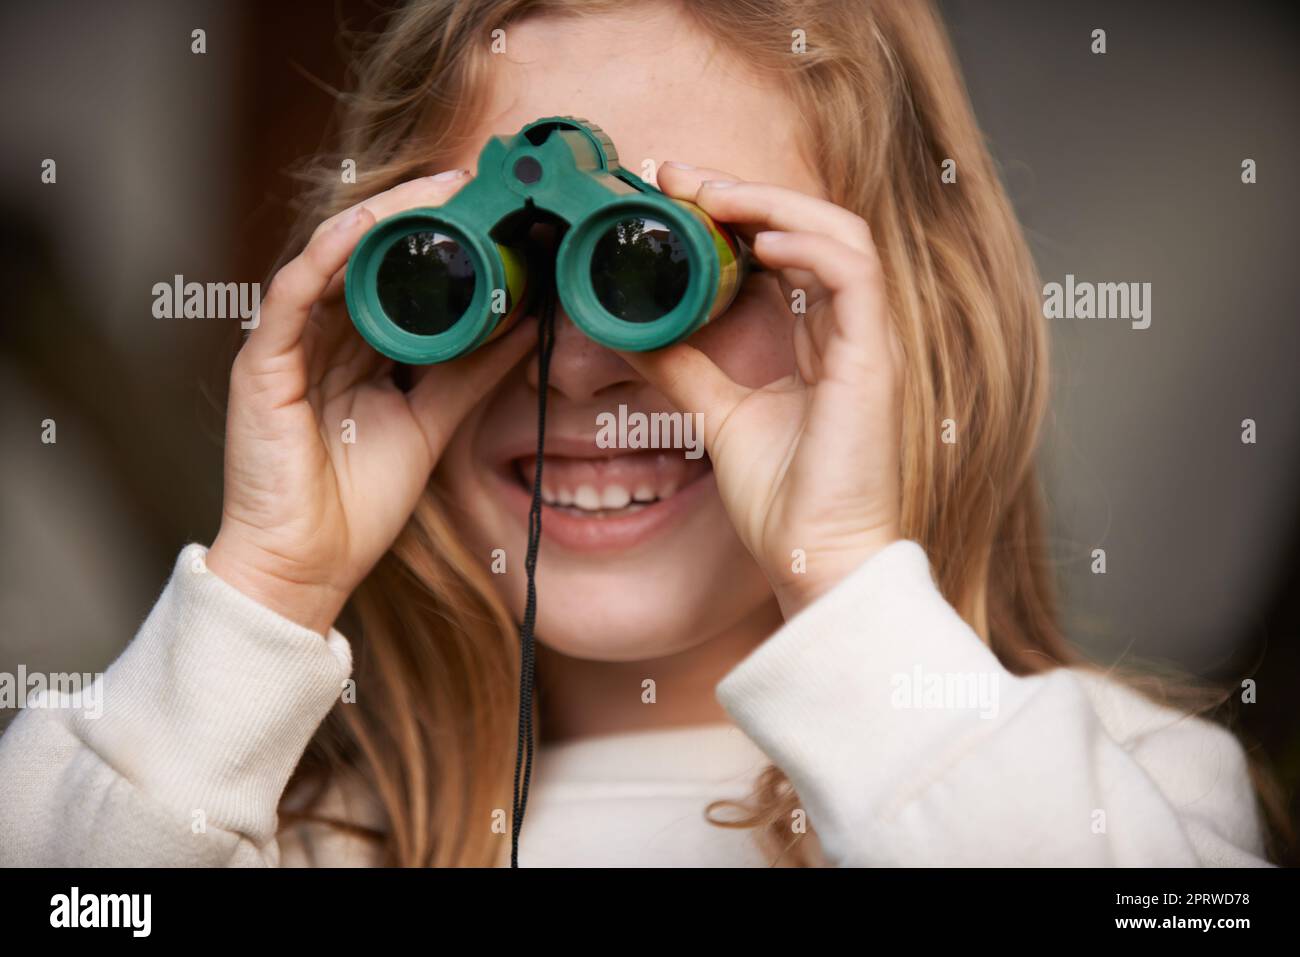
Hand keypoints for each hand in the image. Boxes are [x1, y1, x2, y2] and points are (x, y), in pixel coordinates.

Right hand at [207, 171, 535, 633]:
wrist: (307, 566)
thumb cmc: (358, 503)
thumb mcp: (432, 422)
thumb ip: (474, 373)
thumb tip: (529, 326)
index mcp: (354, 348)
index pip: (394, 274)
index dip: (437, 237)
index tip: (492, 209)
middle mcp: (318, 336)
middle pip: (364, 254)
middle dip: (416, 214)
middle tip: (472, 181)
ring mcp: (286, 346)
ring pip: (330, 259)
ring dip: (380, 219)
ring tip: (435, 191)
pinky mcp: (261, 363)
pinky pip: (291, 295)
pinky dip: (326, 257)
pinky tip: (365, 227)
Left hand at [621, 163, 903, 618]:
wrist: (817, 560)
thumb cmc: (784, 500)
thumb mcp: (718, 416)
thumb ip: (685, 368)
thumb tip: (633, 331)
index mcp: (817, 342)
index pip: (784, 250)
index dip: (734, 212)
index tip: (671, 192)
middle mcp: (846, 331)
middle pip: (807, 229)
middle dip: (742, 192)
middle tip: (676, 174)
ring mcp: (866, 342)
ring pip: (838, 234)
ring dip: (773, 204)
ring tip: (711, 195)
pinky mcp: (873, 359)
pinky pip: (855, 275)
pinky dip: (810, 244)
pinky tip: (759, 238)